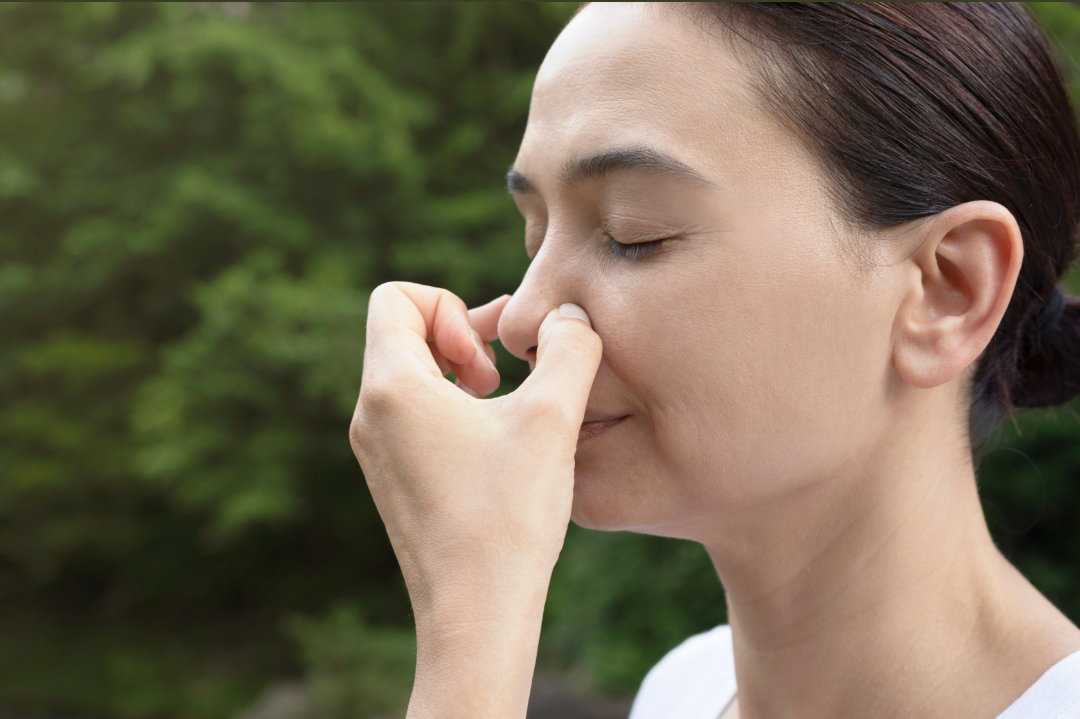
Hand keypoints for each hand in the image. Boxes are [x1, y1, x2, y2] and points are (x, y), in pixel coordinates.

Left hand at [350, 282, 601, 718]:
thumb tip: (572, 315)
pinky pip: (409, 418)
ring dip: (456, 376)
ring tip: (500, 412)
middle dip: (457, 338)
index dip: (449, 305)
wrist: (476, 615)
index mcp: (392, 387)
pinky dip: (449, 412)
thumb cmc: (509, 517)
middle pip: (401, 333)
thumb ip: (570, 349)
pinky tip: (494, 449)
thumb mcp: (553, 419)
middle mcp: (369, 415)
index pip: (395, 297)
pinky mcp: (390, 481)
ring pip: (407, 377)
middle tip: (497, 380)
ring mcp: (374, 452)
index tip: (486, 358)